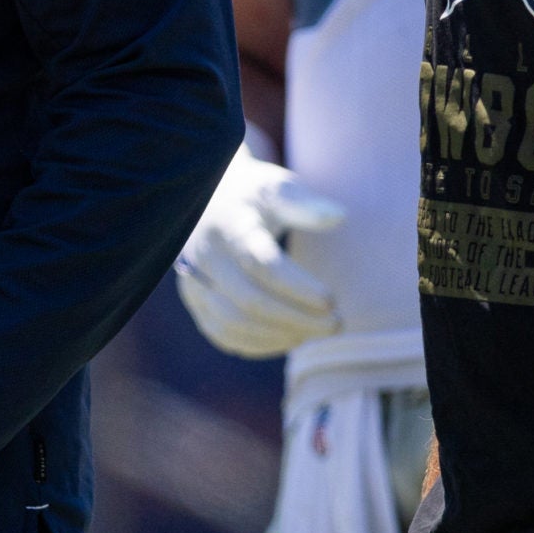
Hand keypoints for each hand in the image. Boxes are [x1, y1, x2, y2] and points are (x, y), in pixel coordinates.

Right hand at [172, 144, 345, 357]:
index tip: (331, 301)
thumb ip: (304, 203)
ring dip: (280, 335)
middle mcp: (203, 255)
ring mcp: (193, 281)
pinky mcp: (195, 301)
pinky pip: (223, 334)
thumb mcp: (275, 188)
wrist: (208, 200)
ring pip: (234, 323)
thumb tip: (339, 216)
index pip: (261, 263)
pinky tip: (291, 338)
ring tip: (317, 332)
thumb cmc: (252, 195)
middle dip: (297, 318)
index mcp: (226, 223)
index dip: (297, 287)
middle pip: (249, 299)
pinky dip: (259, 344)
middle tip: (336, 324)